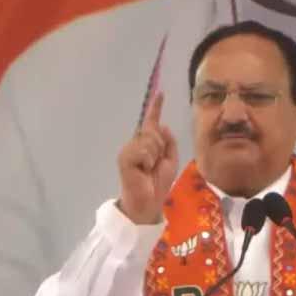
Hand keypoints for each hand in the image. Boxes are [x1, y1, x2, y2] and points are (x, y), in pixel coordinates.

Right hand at [117, 93, 177, 223]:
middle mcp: (137, 144)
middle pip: (153, 131)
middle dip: (161, 147)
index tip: (160, 93)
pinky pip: (143, 150)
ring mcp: (129, 150)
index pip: (151, 122)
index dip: (156, 108)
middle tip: (156, 165)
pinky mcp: (124, 158)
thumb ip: (169, 143)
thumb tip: (162, 125)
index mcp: (148, 144)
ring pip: (149, 140)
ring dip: (155, 156)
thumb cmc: (159, 184)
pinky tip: (143, 171)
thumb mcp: (171, 161)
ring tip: (149, 169)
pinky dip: (148, 160)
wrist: (149, 202)